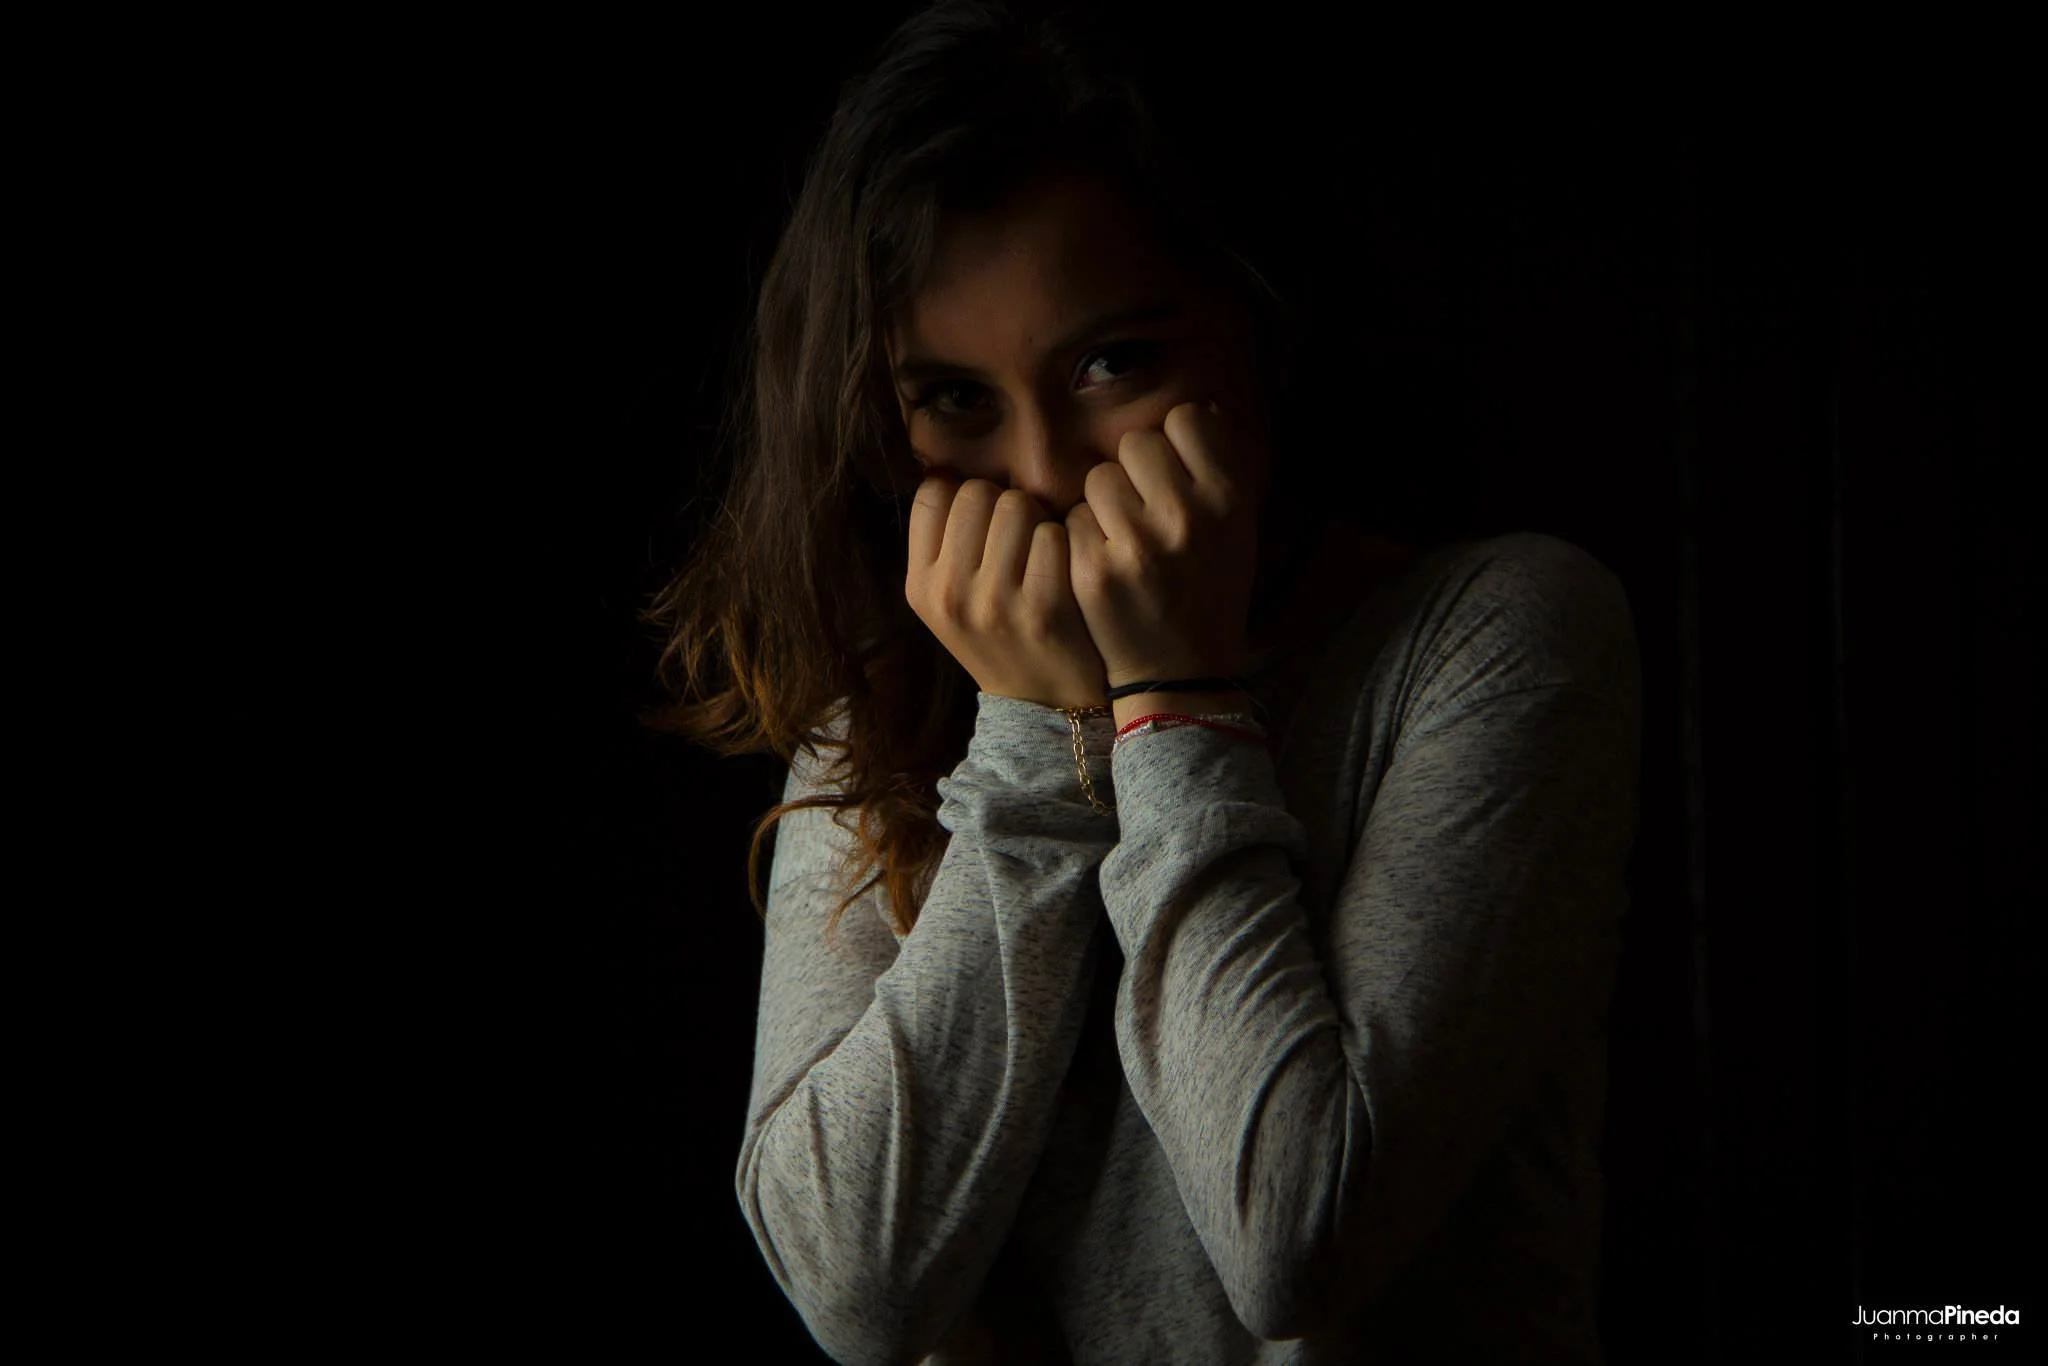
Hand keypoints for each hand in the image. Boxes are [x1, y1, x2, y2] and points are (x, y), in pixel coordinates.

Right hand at [906, 471, 1109, 709]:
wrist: (1047, 704)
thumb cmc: (1000, 635)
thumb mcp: (950, 599)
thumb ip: (944, 540)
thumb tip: (947, 464)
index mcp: (920, 586)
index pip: (934, 491)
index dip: (965, 494)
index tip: (983, 521)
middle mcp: (949, 594)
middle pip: (977, 492)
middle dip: (1004, 504)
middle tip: (1019, 538)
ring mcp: (995, 602)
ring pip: (1017, 504)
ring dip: (1038, 519)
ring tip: (1042, 552)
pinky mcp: (1044, 607)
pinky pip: (1054, 533)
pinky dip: (1067, 541)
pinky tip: (1065, 567)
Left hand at [1064, 401, 1262, 687]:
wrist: (1180, 672)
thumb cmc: (1208, 589)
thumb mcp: (1236, 528)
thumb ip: (1219, 466)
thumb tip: (1197, 407)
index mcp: (1228, 498)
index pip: (1185, 418)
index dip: (1173, 444)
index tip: (1173, 477)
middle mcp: (1186, 516)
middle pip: (1136, 444)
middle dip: (1134, 473)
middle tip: (1145, 514)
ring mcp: (1138, 544)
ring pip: (1099, 478)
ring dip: (1104, 504)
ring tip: (1125, 542)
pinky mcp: (1095, 570)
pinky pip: (1073, 519)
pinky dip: (1083, 539)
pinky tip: (1106, 568)